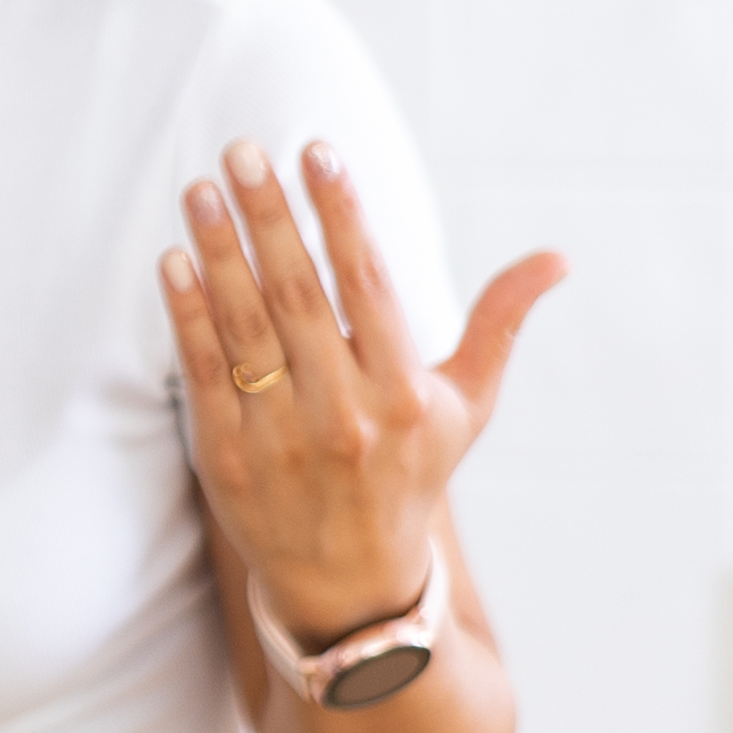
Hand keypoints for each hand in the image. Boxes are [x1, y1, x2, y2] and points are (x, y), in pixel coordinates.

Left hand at [165, 138, 563, 641]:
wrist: (350, 581)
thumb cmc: (412, 472)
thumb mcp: (467, 406)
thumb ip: (500, 325)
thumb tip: (557, 257)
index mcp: (405, 394)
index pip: (369, 286)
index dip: (342, 216)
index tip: (318, 153)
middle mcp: (345, 414)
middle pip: (300, 297)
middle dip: (270, 218)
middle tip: (243, 151)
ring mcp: (281, 437)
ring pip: (245, 327)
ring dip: (219, 252)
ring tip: (202, 189)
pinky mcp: (226, 457)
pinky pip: (204, 371)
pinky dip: (188, 314)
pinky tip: (175, 259)